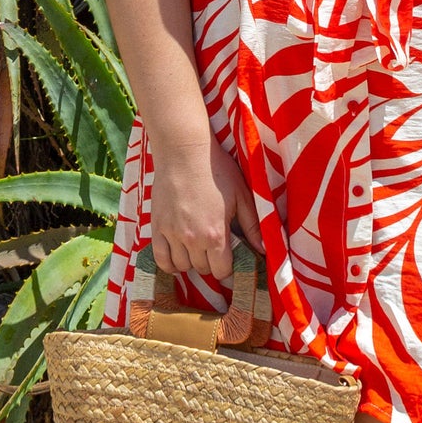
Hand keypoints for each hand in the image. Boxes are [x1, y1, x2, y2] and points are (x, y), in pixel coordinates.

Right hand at [148, 137, 265, 277]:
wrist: (184, 152)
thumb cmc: (216, 171)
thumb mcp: (241, 197)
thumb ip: (252, 227)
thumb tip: (264, 250)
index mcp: (216, 234)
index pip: (222, 271)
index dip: (228, 268)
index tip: (229, 259)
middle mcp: (192, 239)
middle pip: (202, 269)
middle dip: (211, 263)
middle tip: (215, 249)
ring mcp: (172, 233)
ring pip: (181, 266)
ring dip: (191, 262)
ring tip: (198, 248)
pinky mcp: (157, 226)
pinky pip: (160, 258)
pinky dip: (169, 263)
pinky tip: (178, 256)